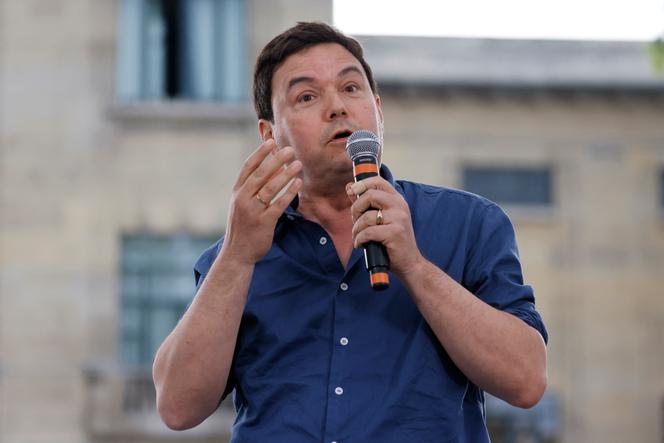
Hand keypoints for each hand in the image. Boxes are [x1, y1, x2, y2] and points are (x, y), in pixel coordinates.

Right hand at [221, 140, 301, 264]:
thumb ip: (255, 187)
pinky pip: (278, 204)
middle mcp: (242, 199)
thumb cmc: (243, 227)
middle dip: (276, 160)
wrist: (237, 253)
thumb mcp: (243, 204)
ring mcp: (252, 211)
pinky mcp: (263, 222)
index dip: (260, 153)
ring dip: (286, 174)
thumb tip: (273, 168)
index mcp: (237, 192)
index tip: (271, 141)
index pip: (248, 167)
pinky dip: (289, 192)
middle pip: (260, 174)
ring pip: (271, 188)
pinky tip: (298, 183)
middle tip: (290, 149)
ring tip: (298, 164)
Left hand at [347, 176, 423, 278]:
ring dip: (356, 229)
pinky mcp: (394, 233)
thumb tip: (349, 187)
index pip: (378, 181)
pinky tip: (361, 245)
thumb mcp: (381, 219)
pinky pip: (368, 232)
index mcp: (397, 200)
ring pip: (366, 217)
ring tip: (358, 237)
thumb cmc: (393, 241)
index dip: (362, 184)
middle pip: (369, 196)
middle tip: (355, 222)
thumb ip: (366, 203)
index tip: (352, 191)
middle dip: (356, 209)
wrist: (409, 262)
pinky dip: (359, 239)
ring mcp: (398, 219)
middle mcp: (399, 206)